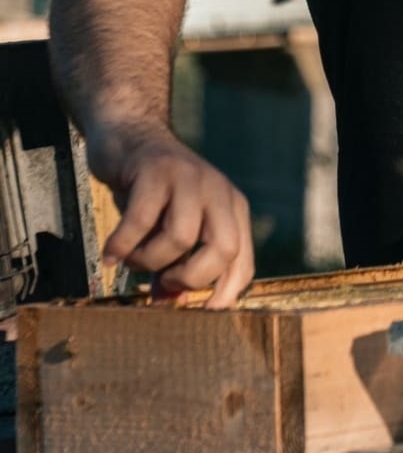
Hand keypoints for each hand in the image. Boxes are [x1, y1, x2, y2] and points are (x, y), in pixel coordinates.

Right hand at [90, 127, 253, 308]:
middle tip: (162, 282)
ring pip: (182, 236)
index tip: (198, 315)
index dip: (223, 295)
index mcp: (232, 209)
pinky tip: (110, 255)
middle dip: (190, 279)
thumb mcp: (171, 229)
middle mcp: (219, 192)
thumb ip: (176, 265)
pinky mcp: (157, 170)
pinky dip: (122, 245)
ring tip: (131, 260)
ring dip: (150, 261)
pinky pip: (141, 220)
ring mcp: (190, 178)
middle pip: (224, 249)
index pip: (242, 263)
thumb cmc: (153, 193)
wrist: (131, 137)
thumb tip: (171, 308)